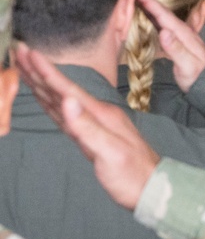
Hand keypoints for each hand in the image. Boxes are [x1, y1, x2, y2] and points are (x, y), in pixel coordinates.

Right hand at [14, 44, 158, 210]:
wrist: (151, 188)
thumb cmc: (132, 174)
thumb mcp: (110, 152)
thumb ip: (88, 128)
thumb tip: (67, 101)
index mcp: (100, 114)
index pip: (67, 89)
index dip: (45, 71)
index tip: (28, 51)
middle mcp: (96, 114)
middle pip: (61, 89)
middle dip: (39, 70)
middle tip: (19, 50)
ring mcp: (94, 124)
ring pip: (61, 99)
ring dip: (43, 83)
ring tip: (25, 66)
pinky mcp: (91, 135)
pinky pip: (66, 114)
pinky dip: (52, 103)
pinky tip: (47, 97)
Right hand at [131, 0, 204, 92]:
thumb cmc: (198, 76)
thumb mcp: (187, 66)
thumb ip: (176, 50)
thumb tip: (163, 32)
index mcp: (184, 34)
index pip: (164, 15)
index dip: (149, 1)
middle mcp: (183, 31)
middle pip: (162, 11)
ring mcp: (180, 35)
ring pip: (162, 16)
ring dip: (149, 5)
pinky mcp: (177, 40)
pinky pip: (163, 23)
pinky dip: (153, 15)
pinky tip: (146, 12)